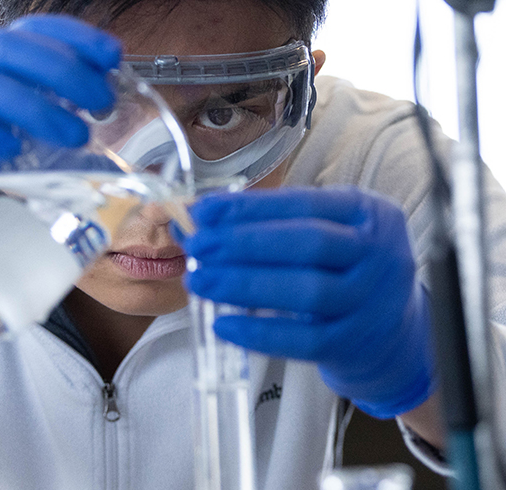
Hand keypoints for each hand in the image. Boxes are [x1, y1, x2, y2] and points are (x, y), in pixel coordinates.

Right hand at [0, 14, 120, 310]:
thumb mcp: (10, 141)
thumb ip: (47, 137)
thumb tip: (106, 151)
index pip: (31, 34)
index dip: (74, 37)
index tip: (112, 56)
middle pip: (11, 49)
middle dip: (64, 71)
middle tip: (101, 103)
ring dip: (36, 106)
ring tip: (75, 135)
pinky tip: (12, 149)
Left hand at [182, 186, 435, 418]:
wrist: (393, 334)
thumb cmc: (344, 271)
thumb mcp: (329, 233)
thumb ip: (273, 224)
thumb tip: (199, 219)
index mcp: (368, 213)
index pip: (304, 203)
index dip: (250, 207)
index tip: (204, 210)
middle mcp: (379, 253)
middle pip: (308, 243)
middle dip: (244, 243)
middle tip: (197, 245)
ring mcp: (373, 302)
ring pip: (307, 291)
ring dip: (245, 285)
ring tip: (199, 280)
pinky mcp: (356, 344)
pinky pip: (304, 340)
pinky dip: (260, 332)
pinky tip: (224, 324)